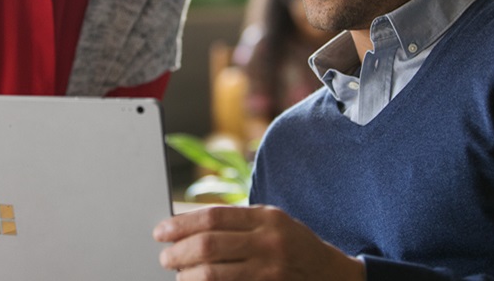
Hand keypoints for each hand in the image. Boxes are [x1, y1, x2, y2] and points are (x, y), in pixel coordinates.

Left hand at [153, 205, 364, 279]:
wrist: (332, 276)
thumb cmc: (294, 246)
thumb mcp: (273, 222)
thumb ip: (237, 222)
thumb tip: (188, 226)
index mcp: (267, 218)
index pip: (213, 217)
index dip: (182, 224)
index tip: (161, 231)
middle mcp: (269, 243)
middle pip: (209, 245)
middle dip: (179, 252)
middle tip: (165, 257)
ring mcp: (269, 272)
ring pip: (212, 274)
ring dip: (188, 276)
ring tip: (179, 275)